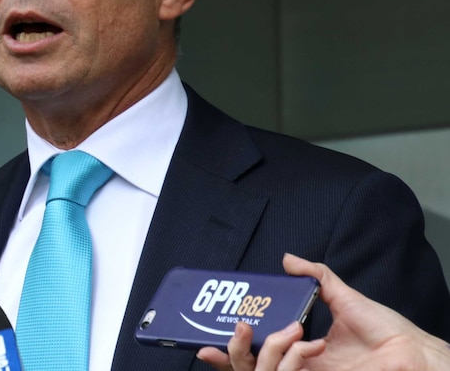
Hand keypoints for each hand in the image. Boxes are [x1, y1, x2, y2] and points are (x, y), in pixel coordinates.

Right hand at [196, 254, 449, 370]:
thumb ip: (315, 276)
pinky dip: (285, 362)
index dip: (235, 346)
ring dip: (250, 354)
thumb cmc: (384, 328)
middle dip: (229, 356)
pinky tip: (290, 347)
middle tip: (218, 339)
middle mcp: (300, 365)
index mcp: (302, 348)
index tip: (208, 336)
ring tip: (247, 331)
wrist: (410, 352)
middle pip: (253, 367)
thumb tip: (287, 258)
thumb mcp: (342, 295)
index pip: (260, 351)